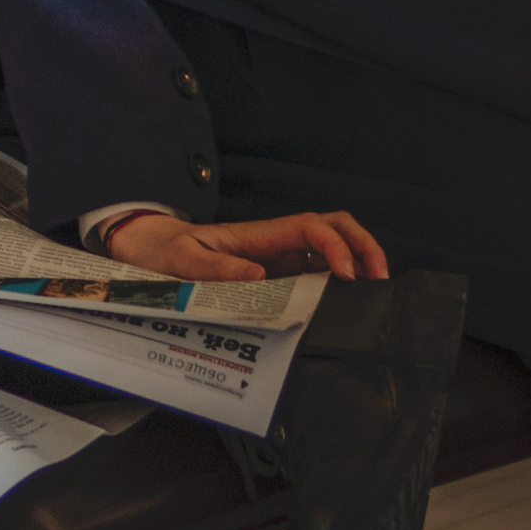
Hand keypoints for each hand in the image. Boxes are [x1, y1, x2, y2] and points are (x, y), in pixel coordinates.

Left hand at [101, 208, 388, 285]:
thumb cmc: (167, 253)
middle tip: (379, 277)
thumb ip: (216, 269)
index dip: (335, 245)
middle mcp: (276, 241)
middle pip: (334, 227)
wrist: (152, 251)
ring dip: (357, 260)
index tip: (345, 274)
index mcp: (259, 234)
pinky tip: (345, 303)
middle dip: (362, 245)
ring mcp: (280, 255)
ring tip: (373, 291)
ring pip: (332, 246)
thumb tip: (258, 275)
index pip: (311, 226)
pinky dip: (338, 281)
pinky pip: (316, 270)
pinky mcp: (278, 272)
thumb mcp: (183, 261)